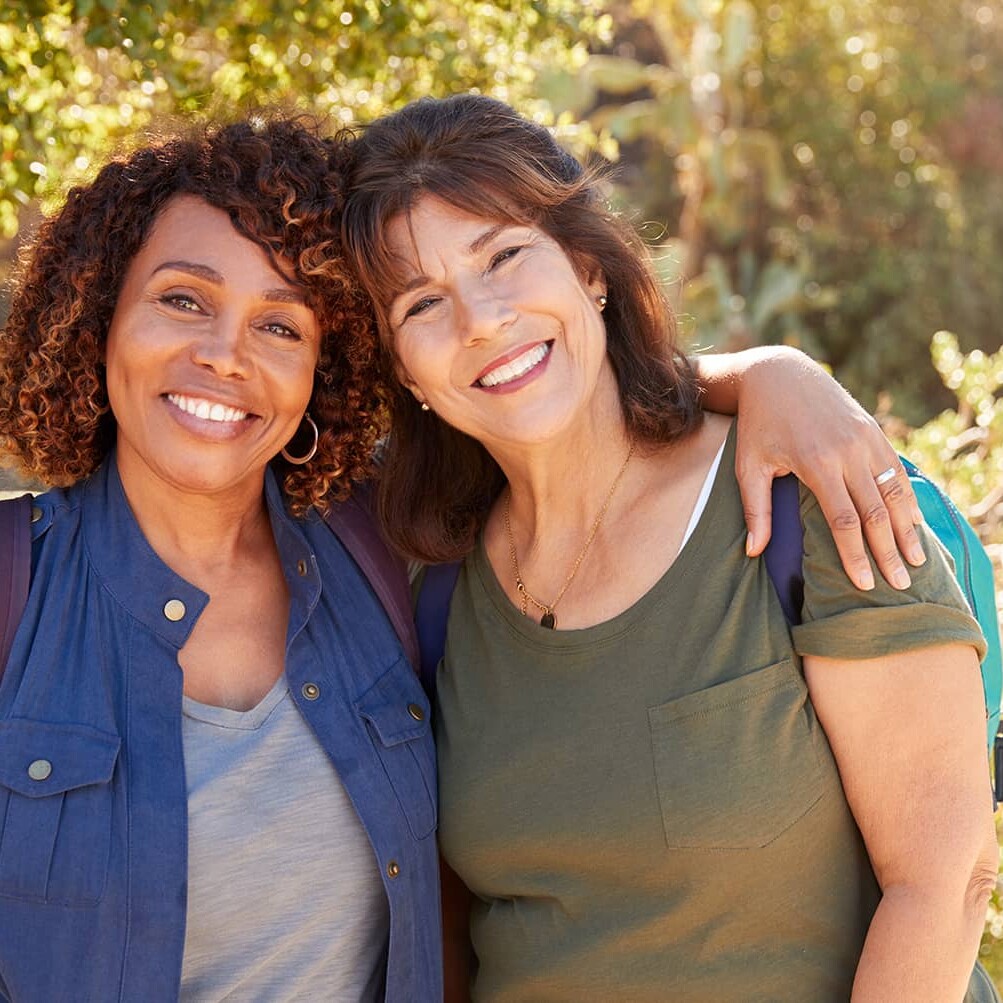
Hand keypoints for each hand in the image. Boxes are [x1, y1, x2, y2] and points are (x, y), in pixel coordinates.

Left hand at [699, 347, 925, 589]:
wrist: (780, 375)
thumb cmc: (759, 425)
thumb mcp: (749, 465)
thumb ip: (755, 509)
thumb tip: (753, 552)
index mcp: (817, 463)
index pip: (844, 520)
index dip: (856, 555)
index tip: (863, 583)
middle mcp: (848, 451)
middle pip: (877, 512)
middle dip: (889, 551)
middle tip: (900, 585)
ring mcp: (865, 439)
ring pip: (895, 492)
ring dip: (908, 529)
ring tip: (916, 561)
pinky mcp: (874, 431)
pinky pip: (897, 470)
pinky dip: (908, 499)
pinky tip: (913, 523)